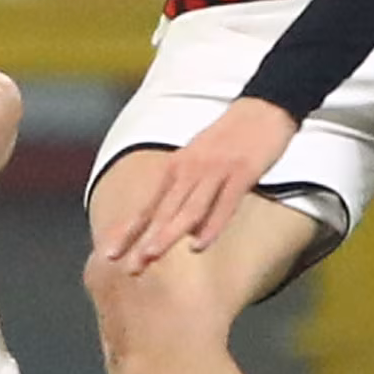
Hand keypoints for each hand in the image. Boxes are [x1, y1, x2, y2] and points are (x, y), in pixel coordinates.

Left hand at [100, 99, 297, 272]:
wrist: (264, 106)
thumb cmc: (231, 138)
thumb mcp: (199, 160)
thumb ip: (188, 193)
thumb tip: (185, 232)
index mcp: (177, 167)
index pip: (147, 204)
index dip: (128, 230)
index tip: (109, 254)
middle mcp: (190, 169)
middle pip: (163, 211)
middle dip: (143, 240)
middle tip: (128, 268)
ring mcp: (216, 171)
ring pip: (189, 208)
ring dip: (168, 233)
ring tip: (151, 256)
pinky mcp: (242, 172)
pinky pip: (224, 203)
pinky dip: (211, 225)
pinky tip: (199, 246)